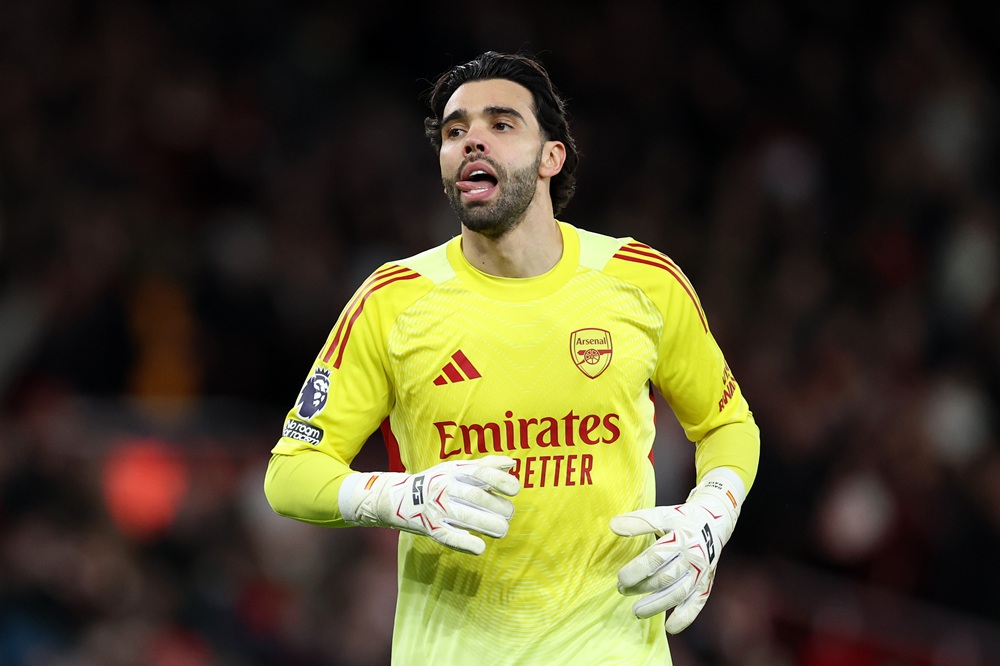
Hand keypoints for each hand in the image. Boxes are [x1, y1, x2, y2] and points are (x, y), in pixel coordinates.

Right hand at [341, 456, 520, 554]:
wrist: (398, 498)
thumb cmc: (437, 482)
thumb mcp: (457, 468)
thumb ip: (485, 465)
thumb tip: (513, 464)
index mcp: (454, 471)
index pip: (481, 473)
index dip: (500, 480)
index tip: (515, 489)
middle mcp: (445, 488)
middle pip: (477, 498)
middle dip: (499, 508)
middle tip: (508, 514)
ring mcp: (437, 509)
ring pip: (467, 518)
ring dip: (490, 526)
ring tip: (501, 530)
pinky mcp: (430, 529)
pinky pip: (451, 537)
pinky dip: (467, 544)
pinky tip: (480, 546)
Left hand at [610, 469, 742, 632]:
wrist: (716, 522)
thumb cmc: (683, 519)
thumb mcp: (663, 514)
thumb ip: (639, 521)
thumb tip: (613, 526)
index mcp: (681, 538)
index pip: (656, 557)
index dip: (637, 569)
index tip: (621, 578)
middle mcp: (692, 557)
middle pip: (665, 578)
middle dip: (641, 587)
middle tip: (621, 590)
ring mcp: (700, 573)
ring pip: (679, 593)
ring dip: (657, 605)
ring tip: (636, 611)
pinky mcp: (706, 584)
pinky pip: (697, 603)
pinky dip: (685, 617)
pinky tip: (670, 628)